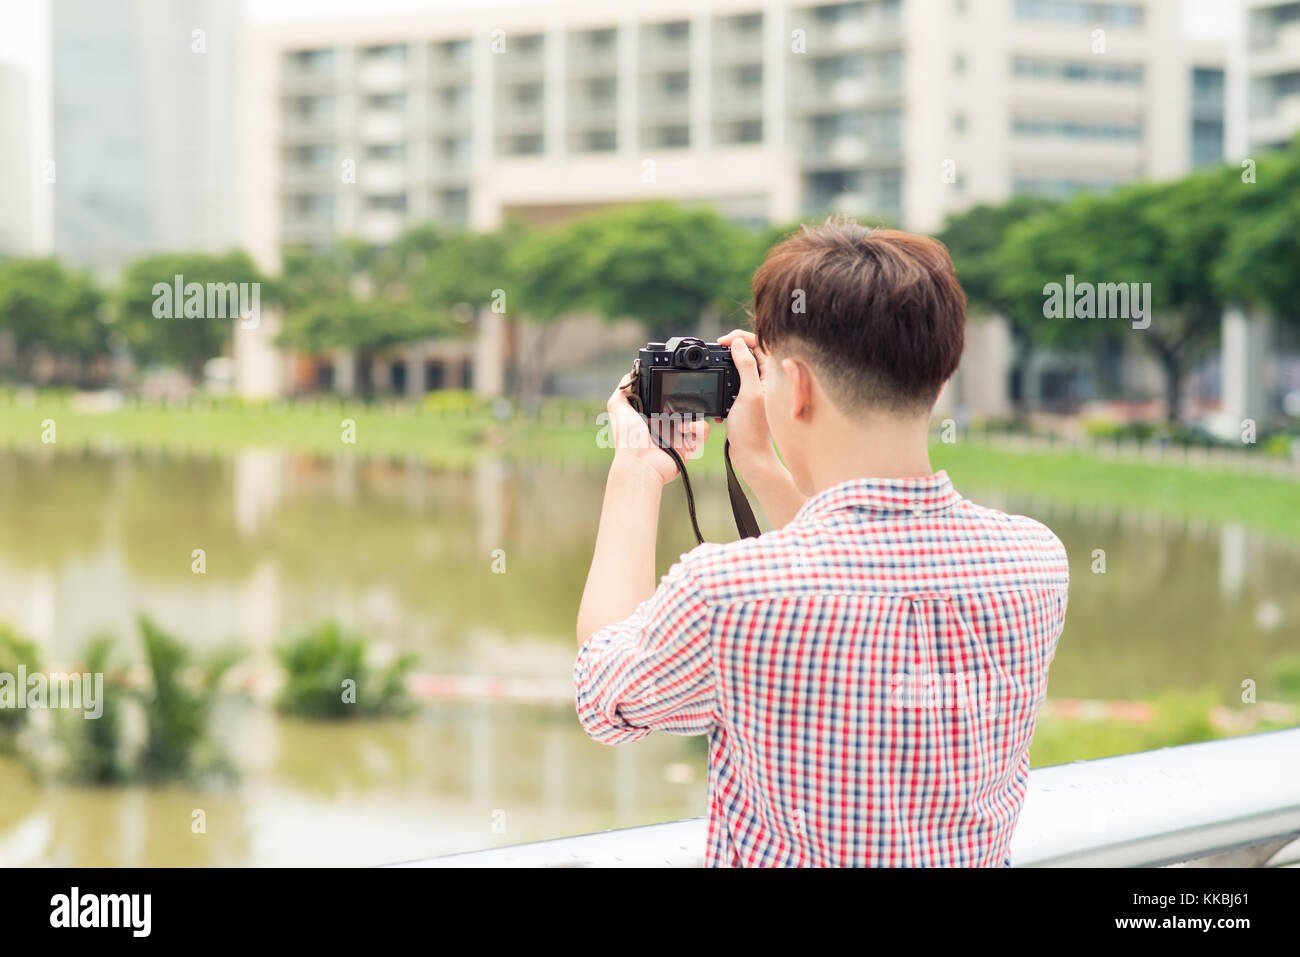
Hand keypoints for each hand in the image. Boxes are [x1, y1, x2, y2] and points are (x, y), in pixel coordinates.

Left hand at [606, 373, 709, 486]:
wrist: (641, 465)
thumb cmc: (628, 439)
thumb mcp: (618, 408)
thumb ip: (623, 390)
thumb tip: (632, 374)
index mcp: (652, 414)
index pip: (668, 397)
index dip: (672, 391)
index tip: (673, 386)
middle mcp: (666, 424)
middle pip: (686, 405)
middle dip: (687, 402)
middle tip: (678, 407)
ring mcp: (678, 435)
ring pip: (698, 416)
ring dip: (693, 416)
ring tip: (681, 423)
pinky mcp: (689, 446)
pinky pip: (703, 432)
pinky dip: (700, 428)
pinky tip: (686, 430)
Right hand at [717, 330, 776, 475]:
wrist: (749, 456)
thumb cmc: (752, 430)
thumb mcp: (748, 393)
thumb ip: (746, 366)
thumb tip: (738, 343)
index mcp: (773, 373)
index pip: (760, 341)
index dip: (741, 337)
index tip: (723, 342)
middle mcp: (767, 378)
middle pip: (749, 350)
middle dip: (731, 350)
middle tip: (717, 351)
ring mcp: (757, 387)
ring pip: (739, 366)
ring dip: (725, 368)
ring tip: (715, 373)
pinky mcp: (747, 397)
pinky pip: (734, 381)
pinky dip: (724, 384)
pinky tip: (719, 395)